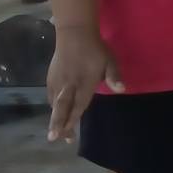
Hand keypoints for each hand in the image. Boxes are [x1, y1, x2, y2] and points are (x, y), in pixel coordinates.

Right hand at [46, 26, 122, 142]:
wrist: (74, 34)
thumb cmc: (96, 49)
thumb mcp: (110, 61)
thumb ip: (114, 77)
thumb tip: (122, 90)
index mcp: (84, 83)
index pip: (79, 105)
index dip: (74, 120)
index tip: (69, 134)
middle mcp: (69, 85)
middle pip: (62, 107)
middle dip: (57, 123)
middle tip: (53, 138)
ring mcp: (58, 81)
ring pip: (55, 103)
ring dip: (54, 118)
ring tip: (54, 132)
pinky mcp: (51, 77)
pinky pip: (51, 95)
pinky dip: (52, 106)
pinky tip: (54, 111)